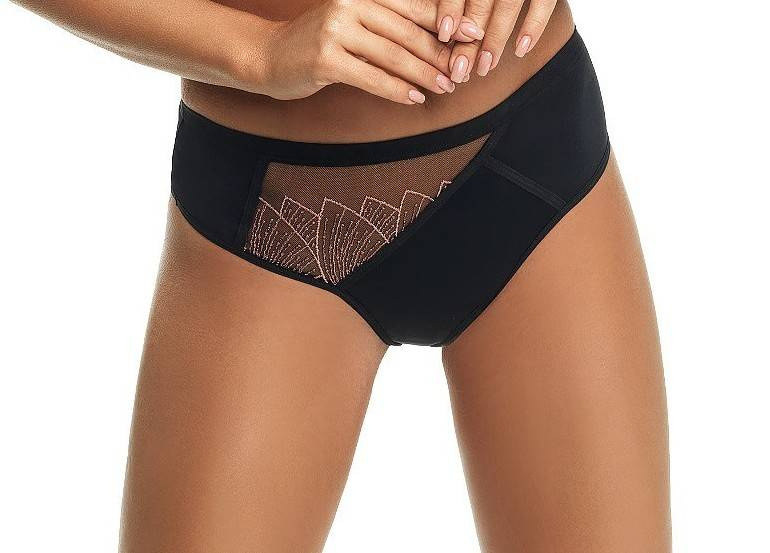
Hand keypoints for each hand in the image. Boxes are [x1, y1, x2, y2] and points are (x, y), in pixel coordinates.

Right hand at [236, 0, 469, 104]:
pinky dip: (397, 90)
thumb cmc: (317, 42)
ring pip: (394, 55)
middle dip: (439, 53)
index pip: (412, 6)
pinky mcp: (326, 59)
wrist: (269, 56)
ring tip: (445, 87)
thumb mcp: (352, 22)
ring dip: (424, 74)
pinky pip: (372, 78)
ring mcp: (336, 30)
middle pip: (407, 32)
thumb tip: (437, 37)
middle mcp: (349, 3)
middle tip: (462, 70)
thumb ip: (386, 25)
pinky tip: (415, 98)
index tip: (473, 35)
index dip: (446, 22)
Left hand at [435, 0, 557, 81]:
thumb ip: (462, 1)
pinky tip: (521, 50)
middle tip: (460, 69)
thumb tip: (446, 31)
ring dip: (495, 39)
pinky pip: (543, 4)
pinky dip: (533, 27)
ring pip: (507, 7)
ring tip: (485, 66)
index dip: (451, 10)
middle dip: (469, 39)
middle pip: (480, 4)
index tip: (445, 35)